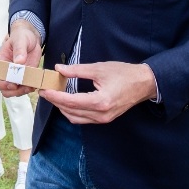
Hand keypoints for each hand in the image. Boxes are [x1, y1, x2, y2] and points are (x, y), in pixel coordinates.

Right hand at [0, 21, 40, 96]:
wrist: (31, 38)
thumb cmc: (21, 36)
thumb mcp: (20, 40)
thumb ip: (19, 50)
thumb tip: (19, 62)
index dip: (0, 84)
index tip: (12, 83)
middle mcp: (5, 72)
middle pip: (2, 89)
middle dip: (13, 91)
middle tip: (24, 86)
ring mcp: (14, 77)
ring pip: (12, 92)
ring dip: (21, 92)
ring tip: (31, 86)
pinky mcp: (24, 78)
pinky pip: (23, 89)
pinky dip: (28, 89)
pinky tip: (34, 84)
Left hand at [42, 62, 156, 123]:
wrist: (143, 83)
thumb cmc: (124, 74)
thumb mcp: (99, 68)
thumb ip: (77, 70)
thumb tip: (59, 69)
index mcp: (100, 101)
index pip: (70, 102)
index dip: (54, 96)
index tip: (44, 90)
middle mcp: (101, 114)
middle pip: (70, 111)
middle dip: (55, 101)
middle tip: (45, 90)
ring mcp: (103, 119)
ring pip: (75, 118)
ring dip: (62, 108)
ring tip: (54, 95)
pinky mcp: (104, 119)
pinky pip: (82, 119)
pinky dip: (72, 112)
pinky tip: (67, 101)